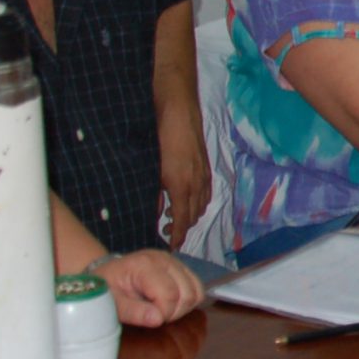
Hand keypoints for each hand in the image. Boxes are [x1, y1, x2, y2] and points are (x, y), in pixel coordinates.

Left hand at [97, 250, 203, 327]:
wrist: (108, 273)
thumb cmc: (107, 288)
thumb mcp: (111, 302)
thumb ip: (132, 311)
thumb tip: (158, 320)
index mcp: (145, 265)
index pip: (170, 295)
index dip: (163, 314)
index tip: (148, 319)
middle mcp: (165, 259)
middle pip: (187, 294)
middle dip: (174, 312)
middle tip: (154, 315)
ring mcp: (175, 262)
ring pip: (197, 291)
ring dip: (183, 307)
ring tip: (163, 309)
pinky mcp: (182, 267)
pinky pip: (198, 288)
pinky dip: (188, 300)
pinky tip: (171, 303)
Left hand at [157, 112, 211, 247]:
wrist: (179, 111)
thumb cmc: (160, 137)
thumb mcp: (151, 169)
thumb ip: (155, 194)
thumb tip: (156, 212)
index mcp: (181, 187)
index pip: (182, 222)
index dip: (177, 237)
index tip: (170, 246)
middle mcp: (196, 184)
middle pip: (194, 217)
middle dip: (183, 228)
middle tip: (167, 232)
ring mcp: (204, 176)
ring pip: (202, 206)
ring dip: (191, 216)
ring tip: (175, 217)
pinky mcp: (206, 167)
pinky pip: (206, 194)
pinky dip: (199, 203)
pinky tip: (189, 200)